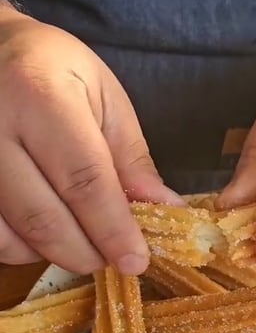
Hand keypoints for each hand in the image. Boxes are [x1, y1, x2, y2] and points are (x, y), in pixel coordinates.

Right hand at [0, 9, 181, 273]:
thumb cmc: (50, 71)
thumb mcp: (102, 97)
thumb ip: (130, 157)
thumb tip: (164, 210)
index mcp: (39, 96)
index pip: (84, 181)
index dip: (113, 230)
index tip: (136, 261)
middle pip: (44, 219)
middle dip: (86, 253)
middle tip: (111, 257)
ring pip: (11, 238)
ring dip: (53, 254)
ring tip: (79, 238)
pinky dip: (21, 249)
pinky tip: (39, 232)